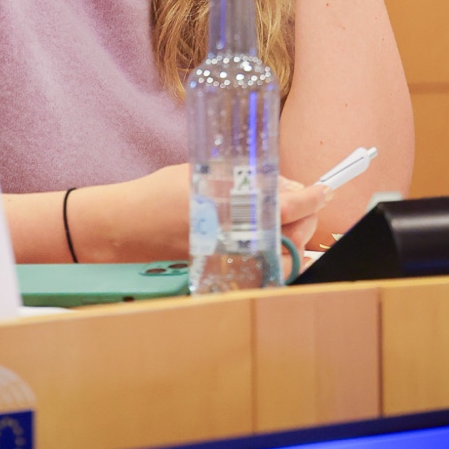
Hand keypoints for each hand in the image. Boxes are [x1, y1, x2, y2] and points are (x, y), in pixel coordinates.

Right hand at [65, 166, 328, 263]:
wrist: (126, 230)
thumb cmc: (159, 194)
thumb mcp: (206, 175)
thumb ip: (247, 181)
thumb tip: (285, 187)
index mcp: (233, 212)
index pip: (289, 208)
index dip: (311, 197)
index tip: (323, 188)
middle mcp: (237, 242)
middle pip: (294, 234)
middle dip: (306, 217)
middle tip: (305, 199)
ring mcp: (233, 261)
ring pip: (283, 253)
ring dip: (293, 235)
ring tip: (288, 216)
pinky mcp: (226, 273)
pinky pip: (264, 264)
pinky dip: (275, 251)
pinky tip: (271, 237)